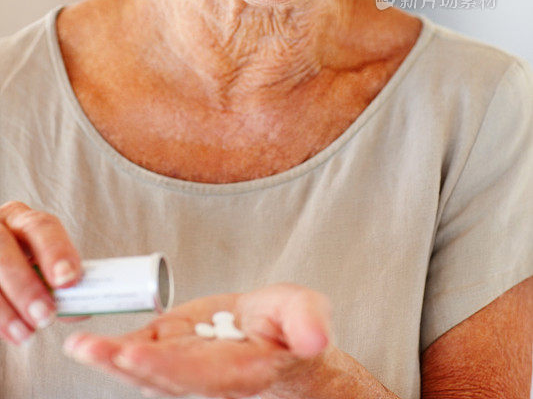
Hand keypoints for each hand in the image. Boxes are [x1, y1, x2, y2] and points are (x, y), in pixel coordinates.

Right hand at [0, 201, 84, 344]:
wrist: (0, 277)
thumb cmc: (24, 268)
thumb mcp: (42, 267)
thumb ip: (60, 284)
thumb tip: (82, 308)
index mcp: (21, 219)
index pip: (41, 227)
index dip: (56, 252)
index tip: (68, 279)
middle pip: (5, 251)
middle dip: (26, 286)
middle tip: (46, 316)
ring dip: (7, 310)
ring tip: (28, 334)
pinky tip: (10, 334)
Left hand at [63, 282, 332, 397]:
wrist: (281, 341)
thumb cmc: (294, 329)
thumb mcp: (308, 317)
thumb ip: (308, 324)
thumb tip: (314, 339)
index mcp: (236, 371)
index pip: (194, 373)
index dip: (163, 366)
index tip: (132, 355)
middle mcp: (204, 377)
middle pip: (157, 376)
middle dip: (121, 363)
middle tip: (87, 348)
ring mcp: (185, 366)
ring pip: (143, 368)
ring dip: (110, 358)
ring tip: (80, 345)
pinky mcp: (174, 348)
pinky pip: (142, 351)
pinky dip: (114, 348)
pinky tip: (88, 341)